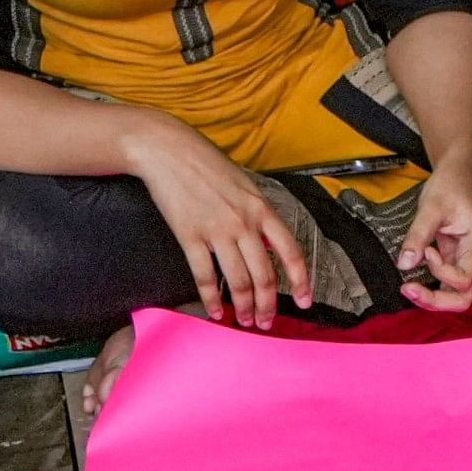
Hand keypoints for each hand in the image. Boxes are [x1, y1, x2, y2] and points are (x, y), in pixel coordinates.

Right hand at [122, 117, 311, 329]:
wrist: (167, 149)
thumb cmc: (205, 163)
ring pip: (238, 280)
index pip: (290, 252)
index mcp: (261, 209)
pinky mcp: (190, 236)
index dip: (300, 281)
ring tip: (243, 321)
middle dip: (268, 305)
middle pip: (264, 275)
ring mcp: (217, 230)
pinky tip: (214, 312)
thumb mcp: (244, 184)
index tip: (304, 301)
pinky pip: (205, 276)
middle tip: (266, 321)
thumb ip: (258, 213)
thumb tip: (270, 241)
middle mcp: (244, 222)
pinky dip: (211, 299)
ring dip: (243, 307)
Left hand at [397, 170, 471, 311]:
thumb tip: (404, 264)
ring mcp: (467, 264)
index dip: (441, 272)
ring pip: (456, 297)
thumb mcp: (430, 208)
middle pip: (464, 298)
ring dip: (433, 299)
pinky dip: (431, 291)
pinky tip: (414, 284)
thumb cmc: (449, 189)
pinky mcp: (455, 263)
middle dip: (436, 300)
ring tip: (408, 289)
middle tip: (408, 289)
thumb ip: (418, 236)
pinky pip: (447, 287)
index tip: (427, 250)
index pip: (463, 279)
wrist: (455, 179)